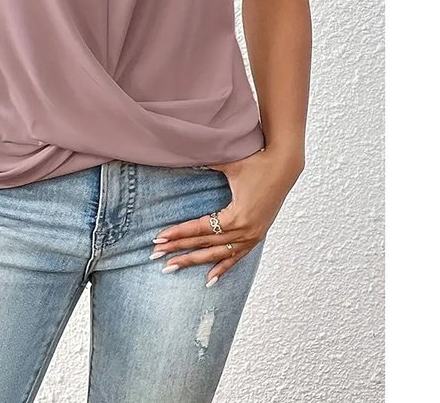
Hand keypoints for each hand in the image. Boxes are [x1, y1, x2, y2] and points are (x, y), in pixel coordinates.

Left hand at [151, 148, 303, 286]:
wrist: (284, 166)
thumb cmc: (257, 162)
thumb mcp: (229, 163)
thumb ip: (206, 163)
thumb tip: (183, 159)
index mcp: (237, 216)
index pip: (200, 228)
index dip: (178, 233)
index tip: (159, 238)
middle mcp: (244, 231)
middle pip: (205, 244)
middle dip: (178, 250)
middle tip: (155, 256)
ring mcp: (252, 236)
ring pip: (217, 255)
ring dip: (194, 261)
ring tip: (172, 267)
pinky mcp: (256, 236)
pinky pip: (236, 257)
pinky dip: (222, 268)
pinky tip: (209, 280)